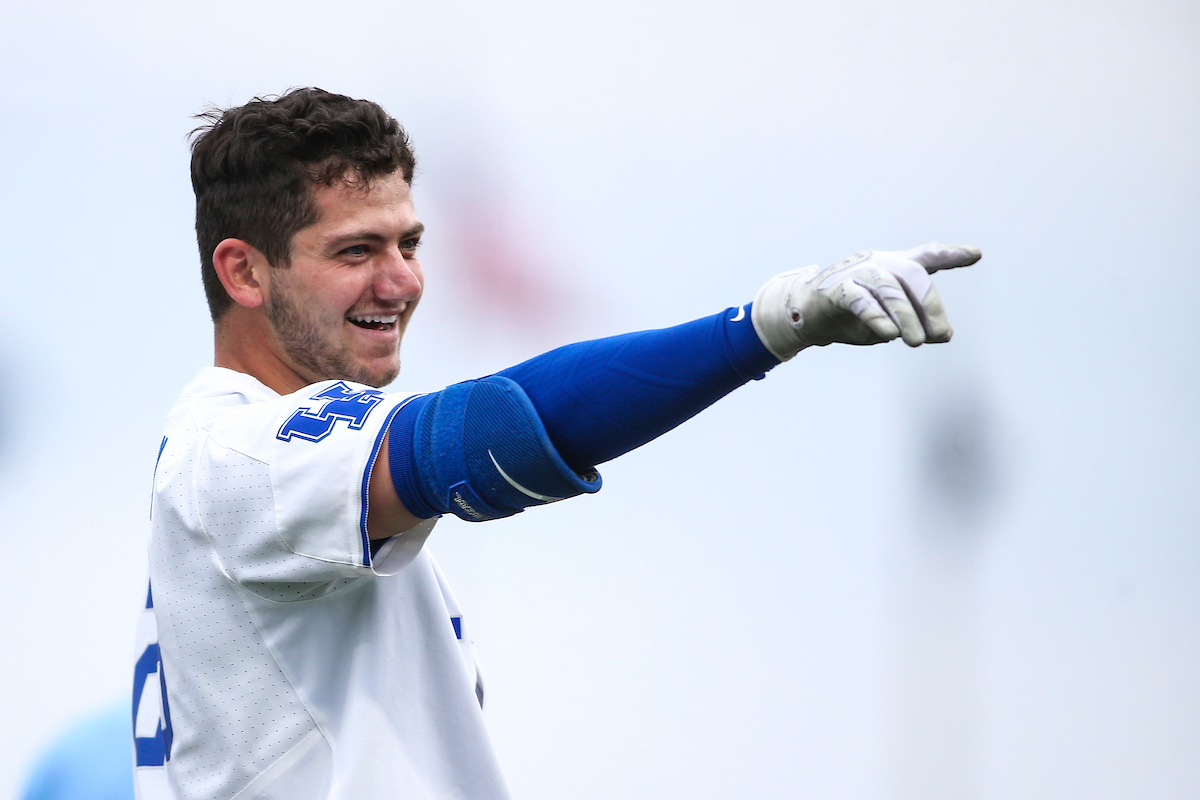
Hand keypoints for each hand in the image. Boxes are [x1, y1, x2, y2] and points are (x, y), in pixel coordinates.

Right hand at [750, 242, 980, 359]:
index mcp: (893, 267)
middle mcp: (878, 264)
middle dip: (930, 306)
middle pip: (913, 275)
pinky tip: (889, 334)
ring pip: (889, 290)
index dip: (950, 256)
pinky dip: (877, 318)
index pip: (926, 257)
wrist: (806, 316)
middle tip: (940, 336)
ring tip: (915, 342)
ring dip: (906, 317)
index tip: (974, 255)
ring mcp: (857, 274)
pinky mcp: (837, 291)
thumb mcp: (889, 320)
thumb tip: (944, 334)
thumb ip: (916, 321)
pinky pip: (861, 302)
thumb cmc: (851, 315)